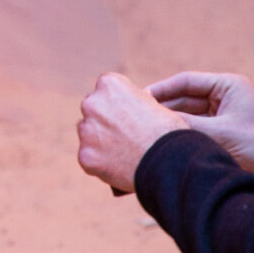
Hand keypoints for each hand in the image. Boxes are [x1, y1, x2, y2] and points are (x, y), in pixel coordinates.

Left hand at [77, 71, 188, 193]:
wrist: (167, 164)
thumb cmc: (168, 133)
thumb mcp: (157, 106)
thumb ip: (139, 101)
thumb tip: (140, 99)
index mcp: (109, 85)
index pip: (107, 89)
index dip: (119, 103)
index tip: (129, 114)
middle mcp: (92, 103)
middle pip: (93, 110)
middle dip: (105, 120)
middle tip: (124, 136)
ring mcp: (86, 130)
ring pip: (89, 134)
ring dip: (100, 141)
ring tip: (123, 154)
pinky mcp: (85, 155)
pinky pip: (89, 157)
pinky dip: (100, 162)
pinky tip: (118, 167)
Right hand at [143, 70, 253, 178]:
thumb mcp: (219, 134)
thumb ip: (186, 125)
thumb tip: (155, 121)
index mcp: (229, 86)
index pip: (186, 81)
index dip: (161, 89)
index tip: (140, 98)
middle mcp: (225, 98)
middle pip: (184, 98)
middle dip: (163, 109)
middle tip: (137, 117)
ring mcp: (224, 116)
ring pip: (188, 116)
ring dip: (171, 124)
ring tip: (147, 131)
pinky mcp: (223, 134)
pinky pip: (196, 130)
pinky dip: (182, 136)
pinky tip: (165, 143)